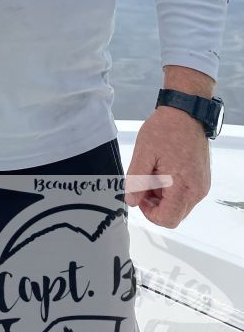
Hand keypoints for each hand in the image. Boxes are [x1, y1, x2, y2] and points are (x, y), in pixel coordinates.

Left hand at [123, 105, 209, 227]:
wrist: (185, 112)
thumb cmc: (165, 129)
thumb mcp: (144, 153)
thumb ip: (137, 181)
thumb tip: (131, 201)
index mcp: (183, 186)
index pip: (168, 219)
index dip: (149, 213)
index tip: (139, 196)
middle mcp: (197, 190)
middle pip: (174, 214)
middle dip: (155, 204)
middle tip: (144, 182)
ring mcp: (201, 185)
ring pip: (179, 205)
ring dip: (163, 196)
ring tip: (153, 171)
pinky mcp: (201, 178)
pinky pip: (185, 194)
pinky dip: (172, 188)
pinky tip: (163, 169)